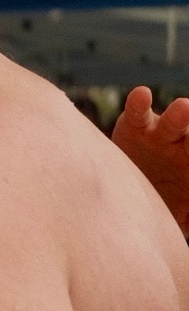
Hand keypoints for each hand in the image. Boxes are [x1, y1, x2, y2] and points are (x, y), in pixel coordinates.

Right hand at [112, 85, 188, 232]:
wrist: (127, 189)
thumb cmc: (164, 203)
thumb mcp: (183, 214)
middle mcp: (185, 147)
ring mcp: (162, 134)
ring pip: (175, 123)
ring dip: (181, 115)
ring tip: (184, 108)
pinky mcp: (136, 126)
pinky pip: (138, 113)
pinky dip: (139, 103)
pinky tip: (142, 95)